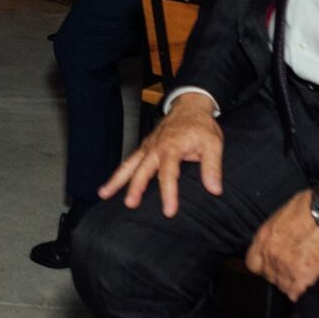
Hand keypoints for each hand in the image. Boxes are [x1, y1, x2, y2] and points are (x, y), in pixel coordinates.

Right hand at [100, 92, 224, 217]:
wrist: (189, 106)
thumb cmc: (201, 126)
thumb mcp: (213, 144)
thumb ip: (212, 167)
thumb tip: (215, 190)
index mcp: (172, 147)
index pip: (168, 173)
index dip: (168, 192)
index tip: (168, 211)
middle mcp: (156, 147)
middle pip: (142, 169)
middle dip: (135, 187)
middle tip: (130, 204)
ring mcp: (147, 147)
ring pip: (129, 164)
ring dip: (116, 180)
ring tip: (103, 194)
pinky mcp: (144, 148)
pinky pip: (129, 161)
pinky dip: (119, 173)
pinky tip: (110, 185)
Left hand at [246, 188, 318, 301]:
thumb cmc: (312, 205)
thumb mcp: (284, 214)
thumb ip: (276, 233)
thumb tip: (278, 241)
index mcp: (264, 237)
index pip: (253, 263)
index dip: (265, 266)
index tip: (274, 265)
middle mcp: (271, 253)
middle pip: (270, 277)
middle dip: (281, 274)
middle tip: (296, 268)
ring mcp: (286, 266)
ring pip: (283, 287)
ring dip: (293, 284)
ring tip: (306, 275)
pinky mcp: (304, 275)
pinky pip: (296, 293)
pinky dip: (303, 291)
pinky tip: (310, 283)